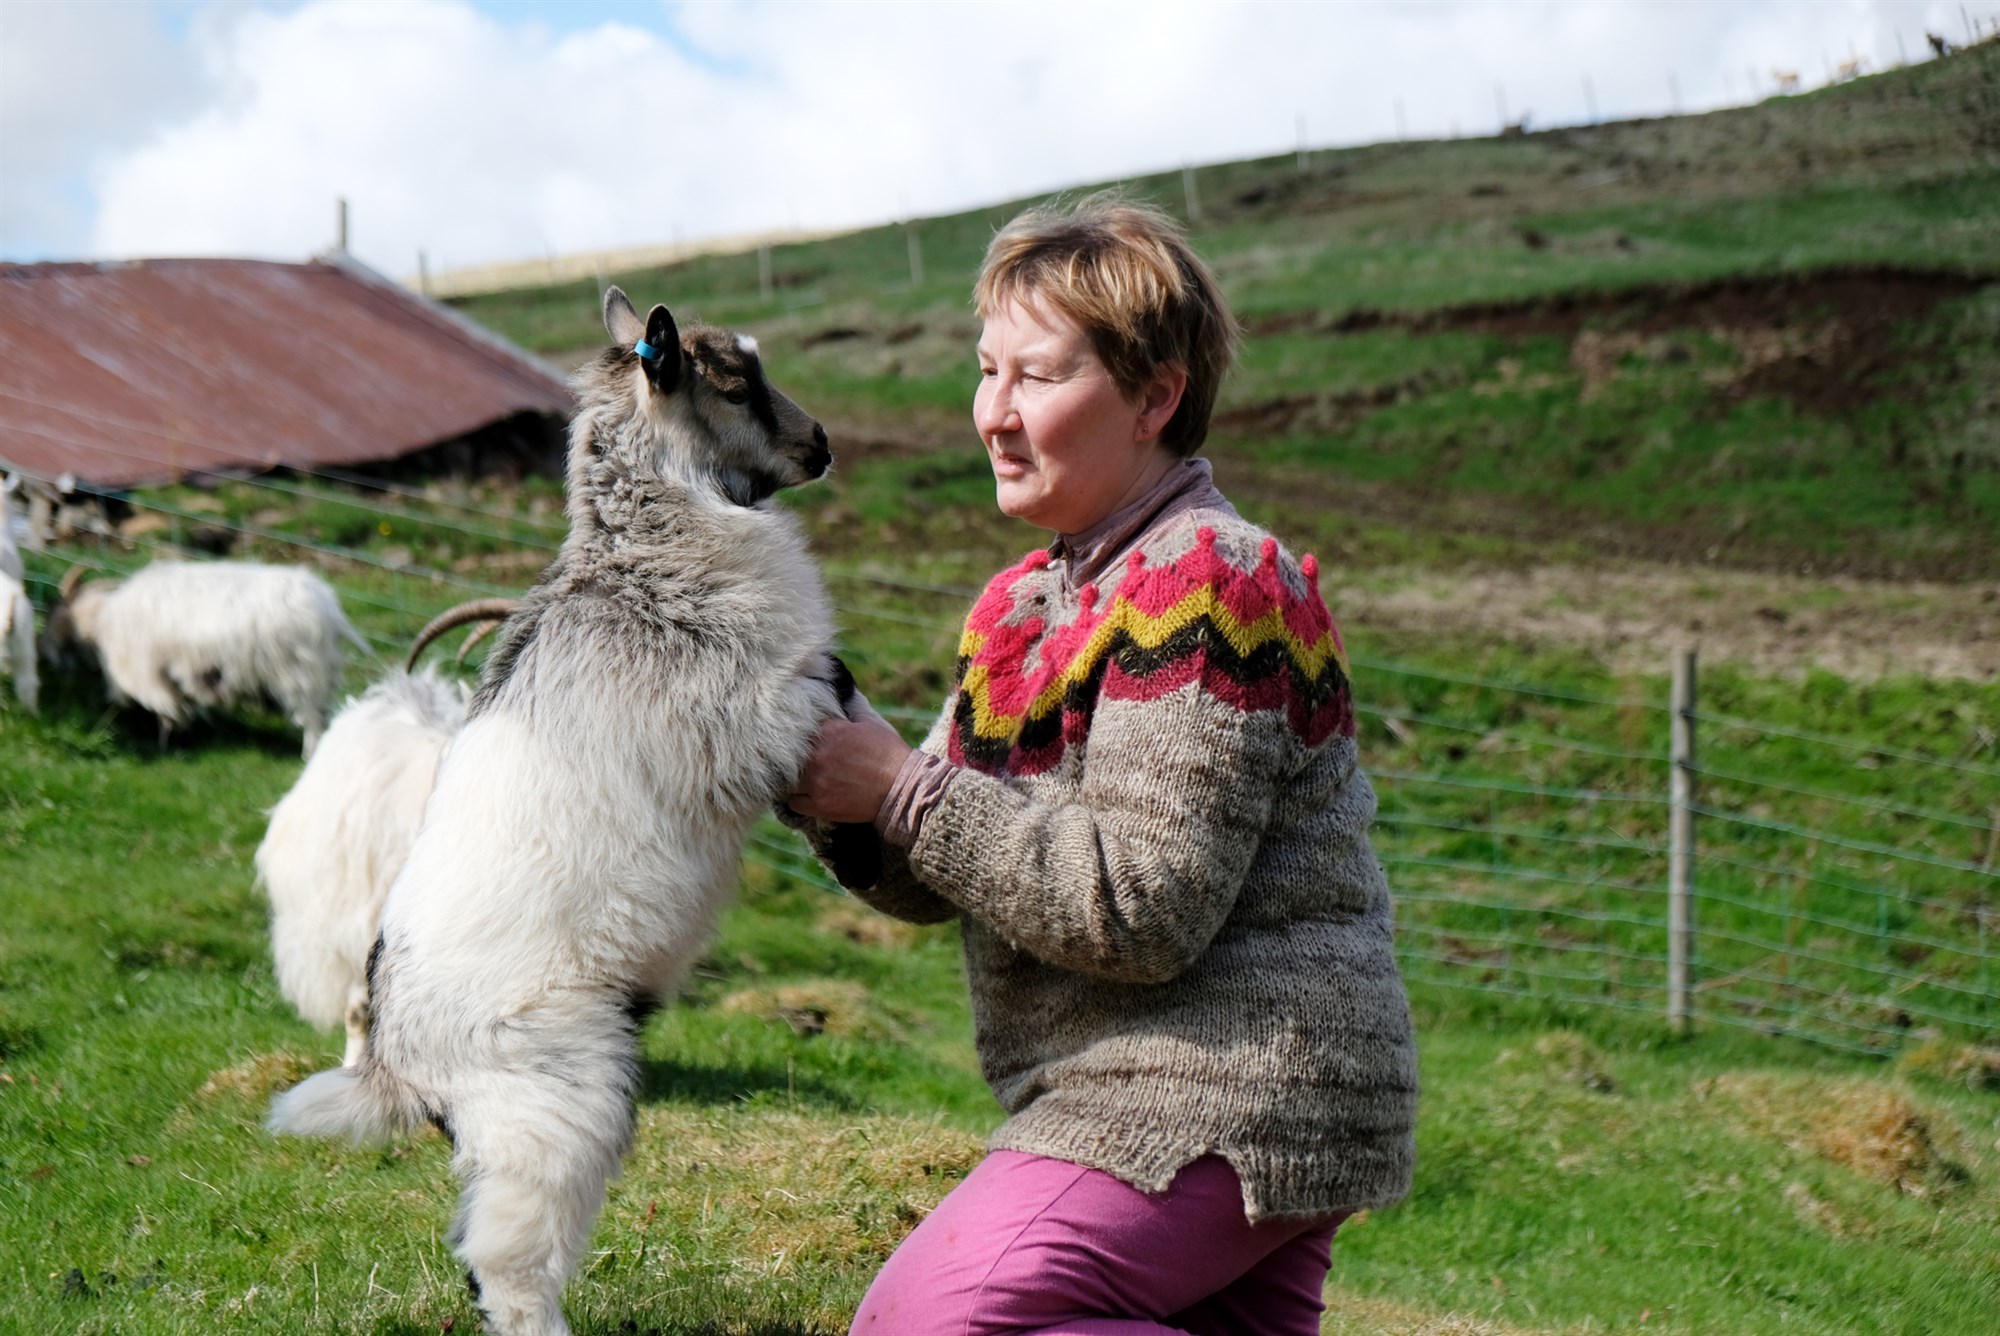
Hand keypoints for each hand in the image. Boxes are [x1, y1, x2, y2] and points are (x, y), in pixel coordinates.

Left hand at [787, 694, 911, 824]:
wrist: (902, 788)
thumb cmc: (889, 754)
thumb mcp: (871, 723)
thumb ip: (853, 708)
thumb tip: (844, 695)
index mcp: (829, 731)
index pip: (802, 729)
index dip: (805, 735)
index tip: (807, 741)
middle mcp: (818, 755)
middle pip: (790, 754)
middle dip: (797, 757)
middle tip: (804, 761)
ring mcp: (816, 781)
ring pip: (788, 778)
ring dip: (795, 778)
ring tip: (802, 780)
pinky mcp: (820, 805)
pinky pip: (793, 802)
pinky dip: (797, 799)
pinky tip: (805, 795)